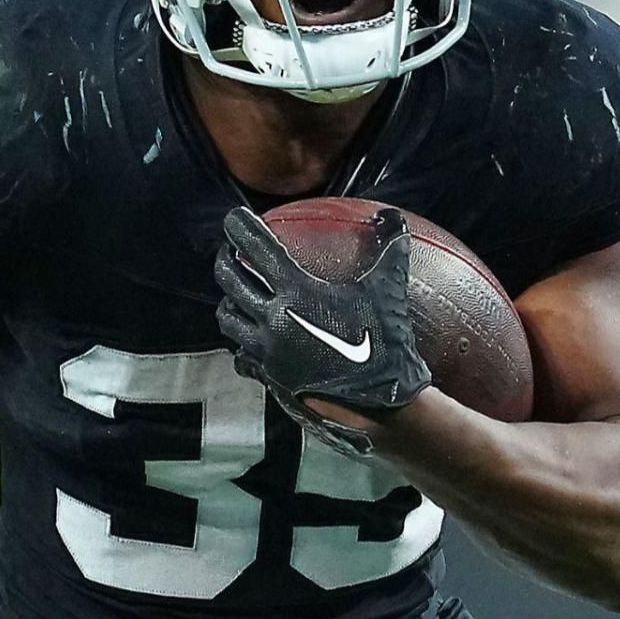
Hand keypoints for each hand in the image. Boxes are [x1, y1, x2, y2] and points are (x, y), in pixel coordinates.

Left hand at [213, 206, 431, 453]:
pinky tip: (252, 338)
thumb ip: (391, 247)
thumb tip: (394, 216)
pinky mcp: (270, 376)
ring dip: (229, 300)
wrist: (380, 402)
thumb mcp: (389, 289)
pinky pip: (241, 355)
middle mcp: (273, 319)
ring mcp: (268, 350)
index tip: (233, 218)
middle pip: (230, 280)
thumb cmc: (385, 342)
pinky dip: (242, 342)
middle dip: (225, 260)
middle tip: (231, 251)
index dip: (240, 228)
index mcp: (296, 292)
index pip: (255, 249)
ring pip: (228, 319)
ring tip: (238, 293)